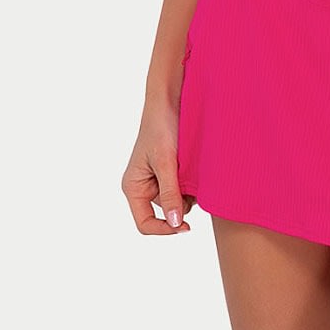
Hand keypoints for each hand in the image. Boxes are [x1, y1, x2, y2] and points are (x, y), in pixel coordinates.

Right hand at [122, 104, 195, 234]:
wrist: (170, 100)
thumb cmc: (161, 127)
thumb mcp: (166, 161)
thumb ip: (170, 192)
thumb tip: (175, 224)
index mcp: (133, 187)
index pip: (145, 223)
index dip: (164, 229)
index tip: (185, 227)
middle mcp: (144, 187)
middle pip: (166, 213)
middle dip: (181, 203)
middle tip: (190, 182)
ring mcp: (159, 179)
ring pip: (178, 201)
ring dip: (189, 191)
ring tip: (191, 169)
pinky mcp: (172, 171)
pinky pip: (185, 187)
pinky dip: (192, 182)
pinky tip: (195, 167)